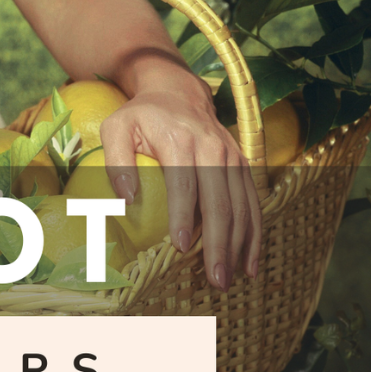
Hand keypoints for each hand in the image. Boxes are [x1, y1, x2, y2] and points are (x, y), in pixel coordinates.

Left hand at [98, 68, 263, 290]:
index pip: (185, 182)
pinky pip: (252, 202)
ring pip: (241, 206)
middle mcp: (214, 148)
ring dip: (238, 246)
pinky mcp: (243, 165)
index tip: (179, 246)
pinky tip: (250, 263)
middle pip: (220, 201)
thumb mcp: (117, 127)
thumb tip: (127, 201)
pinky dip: (254, 234)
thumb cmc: (142, 115)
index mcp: (181, 139)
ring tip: (229, 279)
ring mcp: (233, 156)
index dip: (183, 215)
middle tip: (213, 279)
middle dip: (218, 243)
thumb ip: (116, 162)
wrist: (178, 92)